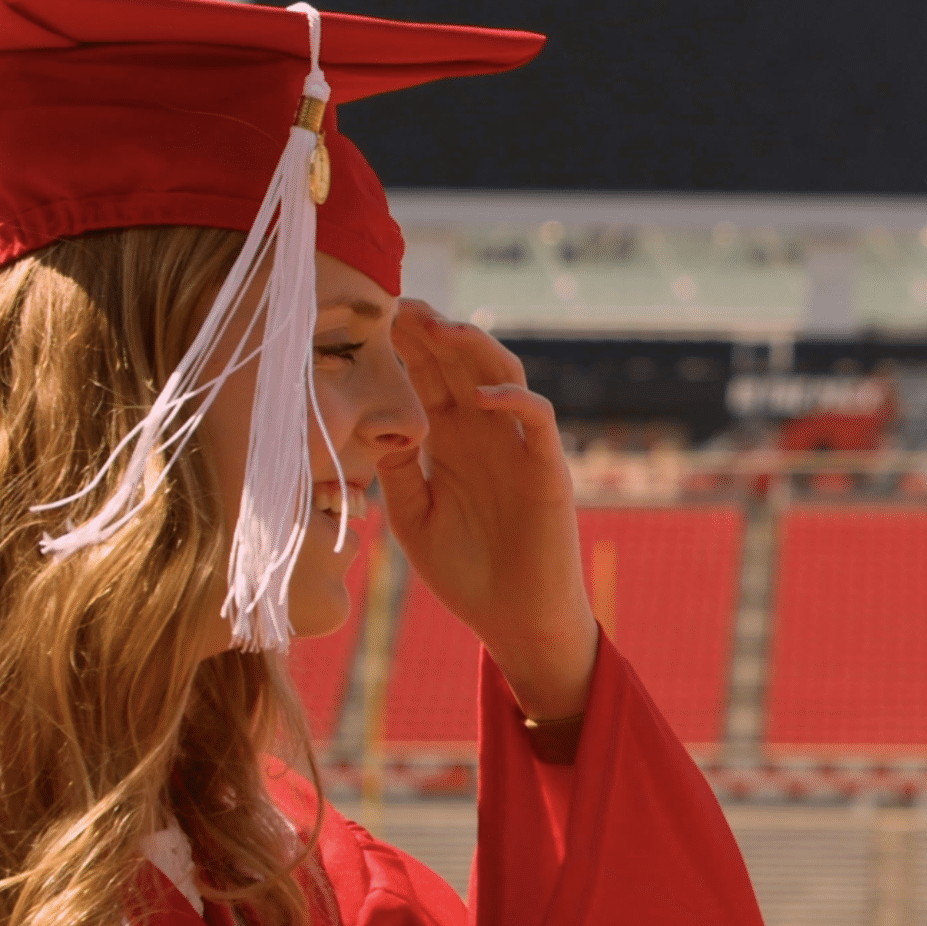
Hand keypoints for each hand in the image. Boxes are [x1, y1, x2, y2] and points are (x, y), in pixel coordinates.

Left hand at [379, 299, 594, 719]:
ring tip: (443, 329)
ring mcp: (519, 448)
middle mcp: (486, 434)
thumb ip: (396, 473)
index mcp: (452, 442)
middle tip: (405, 305)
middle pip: (462, 367)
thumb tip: (378, 428)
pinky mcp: (548, 470)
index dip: (409, 347)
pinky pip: (537, 422)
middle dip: (435, 334)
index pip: (429, 379)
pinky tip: (481, 396)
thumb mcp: (413, 519)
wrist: (515, 620)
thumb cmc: (466, 573)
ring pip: (504, 378)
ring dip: (475, 350)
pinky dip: (514, 402)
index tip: (380, 317)